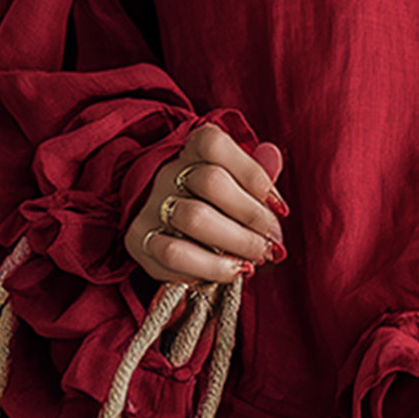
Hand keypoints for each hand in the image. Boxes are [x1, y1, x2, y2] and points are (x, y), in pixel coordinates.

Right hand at [123, 123, 287, 286]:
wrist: (170, 229)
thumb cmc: (217, 204)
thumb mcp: (239, 182)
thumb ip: (258, 170)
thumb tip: (271, 154)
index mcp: (194, 150)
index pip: (217, 145)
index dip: (253, 175)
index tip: (278, 208)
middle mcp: (168, 172)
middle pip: (211, 181)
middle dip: (252, 216)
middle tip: (271, 240)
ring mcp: (152, 205)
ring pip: (193, 218)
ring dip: (234, 243)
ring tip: (254, 259)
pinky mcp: (140, 238)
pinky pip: (173, 255)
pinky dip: (209, 268)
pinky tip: (229, 271)